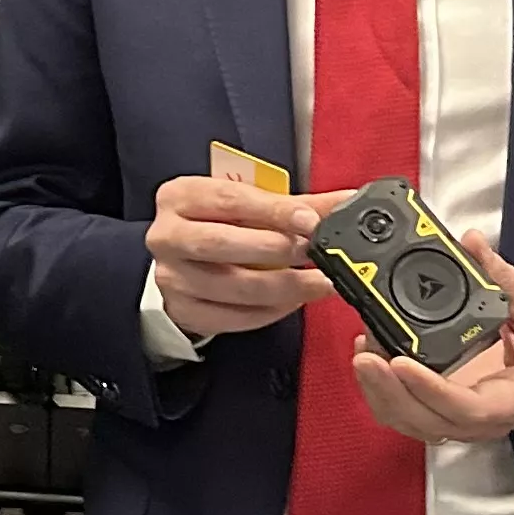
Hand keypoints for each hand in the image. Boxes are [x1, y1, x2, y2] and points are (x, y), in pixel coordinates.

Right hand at [144, 174, 329, 340]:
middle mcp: (168, 236)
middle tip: (313, 253)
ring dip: (283, 287)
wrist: (181, 259)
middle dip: (275, 249)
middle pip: (221, 244)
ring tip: (318, 283)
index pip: (229, 200)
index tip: (310, 220)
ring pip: (232, 287)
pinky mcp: (184, 310)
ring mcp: (172, 277)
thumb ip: (294, 204)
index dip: (273, 211)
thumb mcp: (248, 203)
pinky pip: (233, 317)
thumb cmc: (219, 223)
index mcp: (181, 196)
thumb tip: (345, 201)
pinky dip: (270, 311)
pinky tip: (294, 302)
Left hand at [348, 236, 513, 440]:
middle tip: (366, 354)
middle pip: (430, 422)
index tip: (401, 362)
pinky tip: (372, 361)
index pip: (469, 407)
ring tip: (364, 353)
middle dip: (391, 391)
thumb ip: (502, 276)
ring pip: (414, 423)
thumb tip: (470, 243)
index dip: (431, 390)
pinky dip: (385, 393)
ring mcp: (466, 421)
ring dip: (382, 393)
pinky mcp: (449, 413)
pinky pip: (410, 414)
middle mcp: (488, 419)